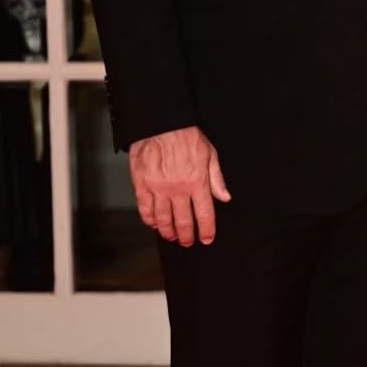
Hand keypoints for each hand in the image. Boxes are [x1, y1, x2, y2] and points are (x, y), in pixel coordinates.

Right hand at [129, 126, 230, 246]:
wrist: (161, 124)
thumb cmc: (185, 136)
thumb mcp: (210, 154)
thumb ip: (217, 178)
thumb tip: (224, 196)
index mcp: (197, 182)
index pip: (204, 214)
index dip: (206, 230)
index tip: (207, 238)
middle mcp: (178, 189)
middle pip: (183, 221)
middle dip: (187, 235)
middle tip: (188, 241)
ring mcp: (158, 189)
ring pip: (163, 219)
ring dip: (168, 231)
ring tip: (172, 236)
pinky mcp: (142, 185)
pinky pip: (145, 209)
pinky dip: (149, 219)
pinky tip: (153, 223)